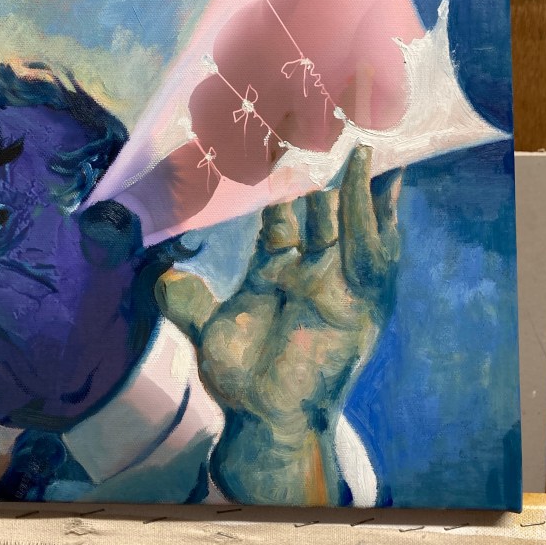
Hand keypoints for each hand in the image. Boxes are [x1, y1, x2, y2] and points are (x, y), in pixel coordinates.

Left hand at [155, 145, 401, 504]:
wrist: (264, 421)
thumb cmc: (241, 380)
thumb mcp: (208, 330)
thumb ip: (186, 300)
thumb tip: (163, 275)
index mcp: (277, 267)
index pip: (281, 209)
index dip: (276, 174)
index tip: (274, 135)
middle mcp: (312, 269)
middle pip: (323, 207)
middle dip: (329, 168)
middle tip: (334, 123)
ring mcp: (337, 285)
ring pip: (352, 225)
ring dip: (358, 188)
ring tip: (363, 147)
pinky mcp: (360, 304)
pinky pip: (373, 256)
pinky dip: (377, 223)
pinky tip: (382, 190)